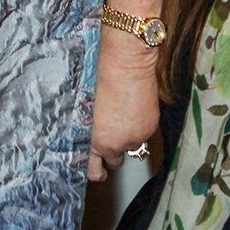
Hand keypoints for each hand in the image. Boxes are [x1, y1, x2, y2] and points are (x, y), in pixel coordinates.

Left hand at [88, 27, 159, 181]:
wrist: (125, 60)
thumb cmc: (96, 74)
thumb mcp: (81, 104)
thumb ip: (83, 126)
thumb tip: (82, 134)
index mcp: (91, 139)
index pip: (91, 169)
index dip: (92, 168)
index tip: (93, 166)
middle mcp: (113, 144)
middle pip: (112, 163)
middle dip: (109, 156)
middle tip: (106, 144)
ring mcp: (133, 138)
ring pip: (129, 148)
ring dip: (124, 140)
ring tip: (118, 119)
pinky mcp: (149, 128)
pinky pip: (142, 135)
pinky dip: (137, 127)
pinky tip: (130, 109)